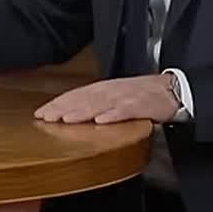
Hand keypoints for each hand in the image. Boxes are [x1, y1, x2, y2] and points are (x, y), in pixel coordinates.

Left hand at [33, 75, 178, 123]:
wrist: (172, 90)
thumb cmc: (142, 95)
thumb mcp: (115, 97)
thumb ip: (95, 104)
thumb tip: (70, 113)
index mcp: (103, 89)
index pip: (75, 95)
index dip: (57, 104)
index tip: (40, 114)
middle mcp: (111, 90)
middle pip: (83, 99)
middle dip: (63, 108)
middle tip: (45, 118)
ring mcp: (126, 97)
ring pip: (100, 104)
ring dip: (82, 111)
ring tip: (66, 120)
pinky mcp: (142, 105)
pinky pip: (126, 110)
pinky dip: (113, 115)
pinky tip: (101, 121)